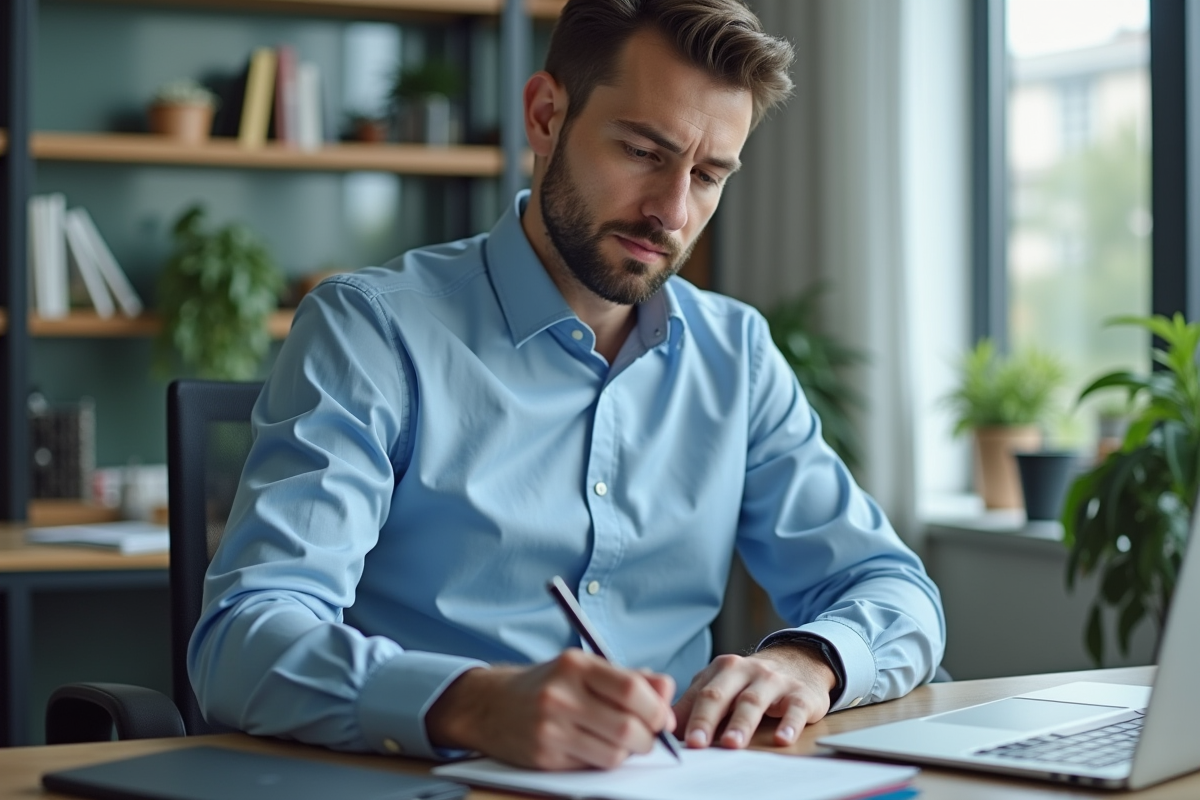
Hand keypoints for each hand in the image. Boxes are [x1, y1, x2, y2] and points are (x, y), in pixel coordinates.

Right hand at [426, 649, 675, 769]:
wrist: (489, 705)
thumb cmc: (547, 684)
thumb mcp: (584, 668)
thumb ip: (629, 677)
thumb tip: (667, 690)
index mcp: (575, 665)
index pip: (631, 689)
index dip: (657, 709)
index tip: (663, 718)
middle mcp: (561, 695)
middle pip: (627, 727)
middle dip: (647, 738)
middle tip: (646, 736)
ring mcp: (550, 727)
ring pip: (613, 753)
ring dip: (627, 753)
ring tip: (620, 742)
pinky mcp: (544, 755)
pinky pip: (591, 766)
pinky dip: (603, 760)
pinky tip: (594, 747)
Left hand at [672, 645, 834, 748]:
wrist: (800, 661)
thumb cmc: (752, 681)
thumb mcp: (723, 684)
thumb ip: (695, 702)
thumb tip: (666, 727)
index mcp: (722, 668)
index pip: (699, 693)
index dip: (685, 716)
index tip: (673, 737)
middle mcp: (746, 670)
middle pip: (721, 694)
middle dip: (706, 719)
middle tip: (695, 742)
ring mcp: (774, 681)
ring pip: (753, 701)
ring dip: (741, 724)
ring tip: (731, 744)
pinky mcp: (800, 695)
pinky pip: (795, 709)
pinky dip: (789, 724)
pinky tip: (782, 739)